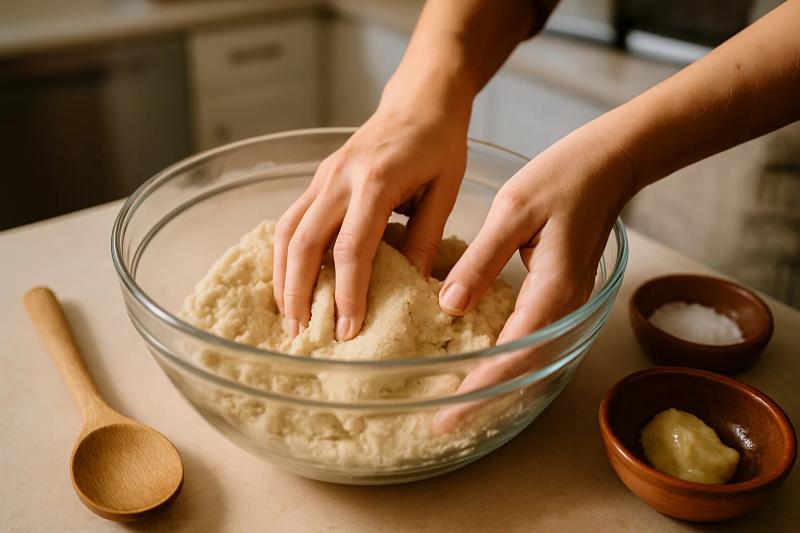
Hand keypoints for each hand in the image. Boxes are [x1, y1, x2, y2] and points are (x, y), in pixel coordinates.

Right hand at [273, 88, 470, 339]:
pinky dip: (285, 255)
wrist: (419, 100)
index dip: (347, 293)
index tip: (348, 330)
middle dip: (298, 292)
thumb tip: (413, 289)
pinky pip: (291, 220)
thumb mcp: (445, 190)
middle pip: (303, 242)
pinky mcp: (318, 179)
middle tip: (300, 333)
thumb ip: (426, 239)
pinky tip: (290, 281)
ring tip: (288, 316)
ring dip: (282, 277)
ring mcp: (323, 177)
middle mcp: (339, 178)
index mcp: (375, 181)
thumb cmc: (439, 144)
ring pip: (287, 231)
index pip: (351, 248)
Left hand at [434, 125, 635, 430]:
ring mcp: (570, 304)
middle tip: (447, 423)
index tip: (449, 411)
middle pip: (527, 369)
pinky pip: (538, 341)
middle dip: (488, 400)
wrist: (610, 163)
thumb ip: (482, 260)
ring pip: (535, 361)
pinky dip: (513, 363)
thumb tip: (450, 304)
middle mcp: (566, 305)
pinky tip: (487, 365)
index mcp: (554, 287)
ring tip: (461, 405)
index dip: (481, 385)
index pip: (515, 352)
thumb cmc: (563, 177)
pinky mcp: (564, 296)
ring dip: (501, 387)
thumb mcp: (513, 210)